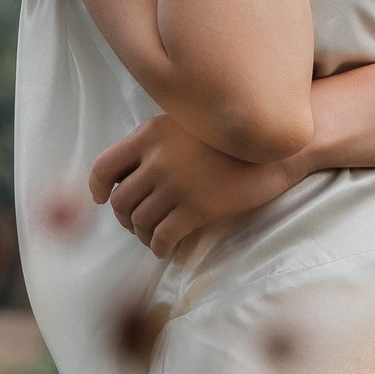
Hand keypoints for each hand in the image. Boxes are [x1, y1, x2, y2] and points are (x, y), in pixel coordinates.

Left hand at [89, 112, 304, 258]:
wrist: (277, 147)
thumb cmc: (234, 137)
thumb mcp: (189, 124)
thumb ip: (159, 142)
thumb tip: (131, 173)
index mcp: (151, 133)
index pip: (104, 165)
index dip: (97, 187)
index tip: (101, 198)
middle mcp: (158, 157)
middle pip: (120, 200)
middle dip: (124, 218)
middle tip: (136, 224)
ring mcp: (177, 184)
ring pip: (139, 221)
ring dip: (142, 235)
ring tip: (153, 237)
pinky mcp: (197, 207)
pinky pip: (162, 236)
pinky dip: (158, 247)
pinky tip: (166, 249)